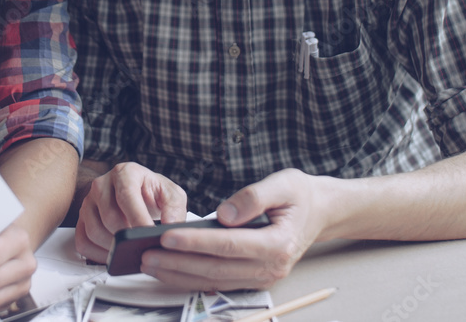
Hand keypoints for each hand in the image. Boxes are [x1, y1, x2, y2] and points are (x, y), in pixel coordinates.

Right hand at [75, 162, 187, 264]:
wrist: (137, 192)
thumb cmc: (152, 193)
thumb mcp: (171, 194)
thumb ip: (175, 208)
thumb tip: (171, 227)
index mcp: (125, 173)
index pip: (127, 196)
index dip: (138, 218)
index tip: (149, 235)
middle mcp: (102, 184)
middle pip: (109, 217)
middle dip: (127, 237)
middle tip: (142, 246)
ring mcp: (89, 202)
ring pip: (94, 231)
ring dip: (113, 247)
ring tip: (129, 251)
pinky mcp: (82, 219)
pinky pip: (83, 241)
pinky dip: (97, 254)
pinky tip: (113, 254)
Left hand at [139, 169, 321, 290]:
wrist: (319, 212)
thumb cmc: (299, 195)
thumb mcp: (283, 184)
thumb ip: (254, 196)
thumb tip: (224, 213)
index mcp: (279, 243)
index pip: (229, 244)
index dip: (196, 242)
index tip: (167, 236)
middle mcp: (271, 267)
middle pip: (217, 269)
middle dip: (178, 263)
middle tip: (146, 254)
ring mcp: (263, 277)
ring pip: (214, 280)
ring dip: (180, 274)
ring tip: (150, 263)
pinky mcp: (254, 279)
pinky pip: (219, 282)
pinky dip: (191, 277)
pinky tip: (169, 269)